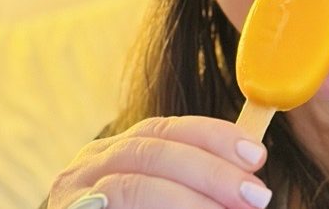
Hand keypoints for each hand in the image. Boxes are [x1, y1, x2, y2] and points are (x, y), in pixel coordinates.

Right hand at [46, 116, 271, 208]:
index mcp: (117, 152)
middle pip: (154, 151)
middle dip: (212, 171)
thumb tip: (252, 191)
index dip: (215, 136)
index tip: (257, 154)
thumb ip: (197, 189)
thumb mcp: (166, 197)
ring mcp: (72, 196)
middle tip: (256, 195)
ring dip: (190, 200)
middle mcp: (89, 166)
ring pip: (135, 185)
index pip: (167, 129)